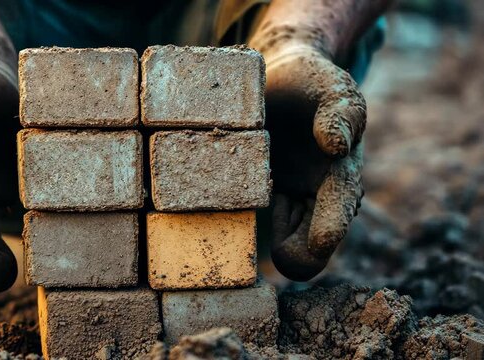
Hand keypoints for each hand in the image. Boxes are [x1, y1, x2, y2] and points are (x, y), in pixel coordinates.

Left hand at [264, 45, 364, 280]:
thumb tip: (336, 145)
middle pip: (315, 236)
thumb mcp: (330, 87)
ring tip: (251, 221)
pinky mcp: (263, 192)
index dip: (332, 224)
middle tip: (285, 255)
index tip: (321, 242)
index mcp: (342, 169)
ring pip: (288, 236)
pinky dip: (249, 217)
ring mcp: (290, 195)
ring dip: (274, 238)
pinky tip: (235, 204)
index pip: (342, 203)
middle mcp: (319, 191)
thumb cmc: (311, 81)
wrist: (281, 78)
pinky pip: (259, 217)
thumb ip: (339, 111)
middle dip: (302, 250)